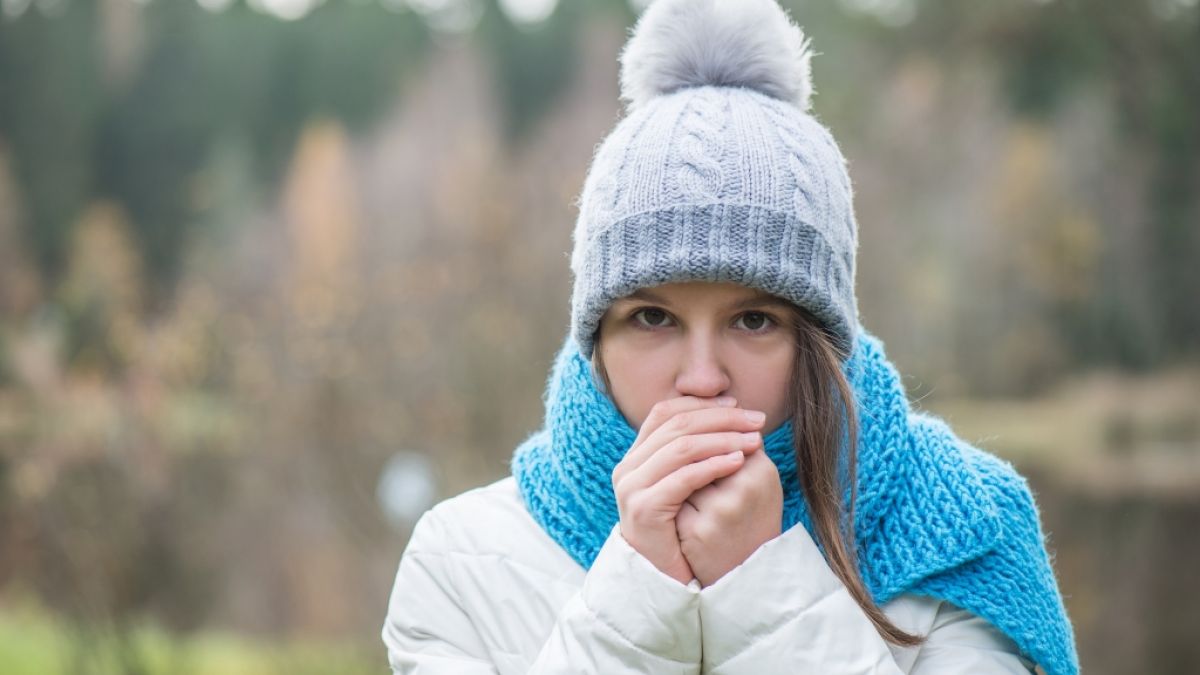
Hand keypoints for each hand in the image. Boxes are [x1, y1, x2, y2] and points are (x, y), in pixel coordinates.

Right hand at [611, 396, 766, 584]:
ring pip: (681, 448)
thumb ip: (693, 452)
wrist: (664, 576)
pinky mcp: (644, 509)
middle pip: (677, 426)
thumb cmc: (680, 530)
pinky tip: (737, 462)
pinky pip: (683, 478)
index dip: (701, 404)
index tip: (736, 405)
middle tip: (756, 419)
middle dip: (721, 419)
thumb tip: (729, 412)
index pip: (665, 412)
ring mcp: (632, 488)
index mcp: (635, 456)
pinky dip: (713, 466)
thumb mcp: (684, 484)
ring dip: (723, 439)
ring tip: (753, 439)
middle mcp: (628, 468)